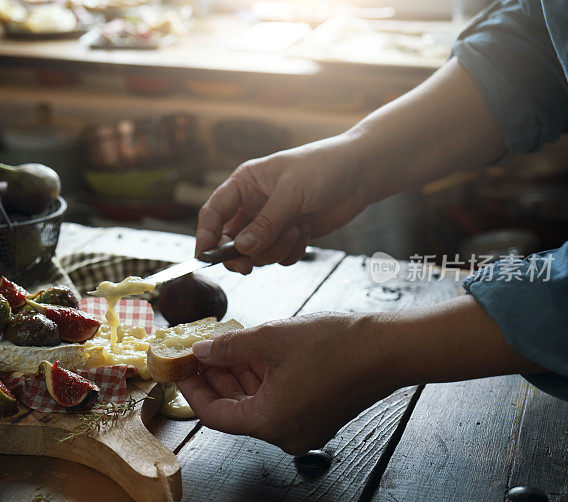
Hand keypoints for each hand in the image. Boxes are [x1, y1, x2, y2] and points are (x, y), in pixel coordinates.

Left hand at [177, 296, 543, 454]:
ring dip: (236, 376)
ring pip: (254, 403)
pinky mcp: (313, 416)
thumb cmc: (333, 344)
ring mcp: (301, 428)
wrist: (387, 349)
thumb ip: (228, 348)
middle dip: (214, 378)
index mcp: (270, 422)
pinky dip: (259, 379)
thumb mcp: (270, 338)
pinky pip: (275, 400)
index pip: (214, 415)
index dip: (193, 389)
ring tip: (221, 345)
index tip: (180, 367)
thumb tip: (198, 351)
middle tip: (198, 350)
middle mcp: (284, 434)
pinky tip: (249, 352)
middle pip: (234, 409)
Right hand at [195, 136, 369, 273]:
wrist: (362, 173)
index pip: (213, 212)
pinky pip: (278, 257)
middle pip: (229, 240)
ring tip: (297, 230)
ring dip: (274, 250)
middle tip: (247, 267)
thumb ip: (266, 222)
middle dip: (238, 255)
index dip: (205, 235)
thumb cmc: (325, 168)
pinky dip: (291, 252)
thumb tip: (241, 249)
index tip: (204, 257)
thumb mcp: (292, 192)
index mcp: (245, 184)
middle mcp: (253, 205)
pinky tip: (306, 233)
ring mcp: (271, 222)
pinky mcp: (289, 235)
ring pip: (255, 253)